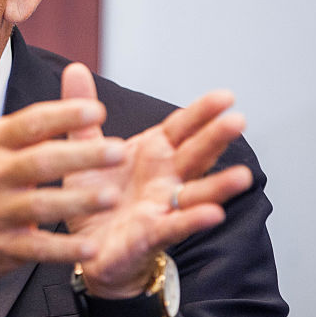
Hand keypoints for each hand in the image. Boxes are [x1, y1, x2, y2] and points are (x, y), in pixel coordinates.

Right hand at [0, 36, 126, 316]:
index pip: (29, 124)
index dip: (63, 116)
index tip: (97, 111)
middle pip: (40, 161)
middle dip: (82, 156)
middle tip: (121, 150)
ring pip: (42, 205)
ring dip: (78, 202)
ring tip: (113, 197)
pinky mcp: (2, 248)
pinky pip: (37, 248)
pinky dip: (63, 251)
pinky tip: (92, 249)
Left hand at [59, 63, 251, 299]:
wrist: (88, 248)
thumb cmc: (97, 198)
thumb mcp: (85, 151)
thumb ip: (83, 114)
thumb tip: (74, 68)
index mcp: (152, 153)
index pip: (181, 128)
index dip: (202, 112)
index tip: (226, 96)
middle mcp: (165, 178)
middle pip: (195, 154)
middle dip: (216, 139)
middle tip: (238, 121)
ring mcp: (162, 207)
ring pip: (196, 193)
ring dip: (219, 186)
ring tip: (242, 176)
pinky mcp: (151, 235)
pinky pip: (175, 226)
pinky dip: (193, 220)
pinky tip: (213, 214)